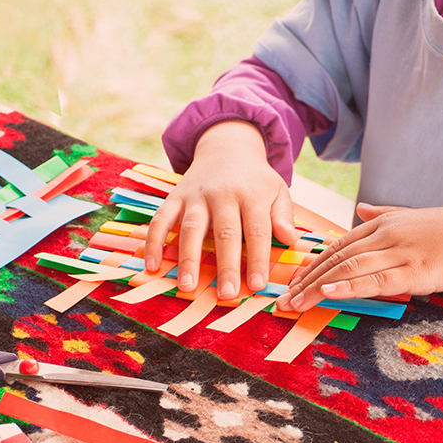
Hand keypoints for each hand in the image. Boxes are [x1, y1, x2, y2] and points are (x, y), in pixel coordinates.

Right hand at [144, 122, 298, 299]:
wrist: (227, 148)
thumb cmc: (255, 180)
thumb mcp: (277, 190)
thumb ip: (283, 215)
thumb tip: (290, 239)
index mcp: (252, 194)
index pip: (256, 230)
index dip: (257, 258)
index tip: (257, 286)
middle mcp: (223, 194)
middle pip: (224, 233)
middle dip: (225, 265)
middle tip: (226, 295)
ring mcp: (196, 195)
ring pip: (191, 228)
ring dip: (188, 259)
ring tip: (187, 287)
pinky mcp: (176, 196)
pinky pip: (161, 219)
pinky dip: (154, 242)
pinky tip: (153, 265)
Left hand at [283, 201, 442, 309]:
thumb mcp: (414, 217)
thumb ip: (384, 213)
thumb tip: (360, 208)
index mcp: (383, 223)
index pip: (337, 246)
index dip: (311, 266)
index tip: (291, 284)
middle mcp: (385, 234)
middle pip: (335, 258)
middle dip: (305, 280)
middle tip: (281, 300)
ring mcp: (400, 251)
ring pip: (348, 269)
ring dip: (317, 287)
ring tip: (294, 303)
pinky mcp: (415, 270)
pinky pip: (374, 279)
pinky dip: (348, 285)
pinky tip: (328, 293)